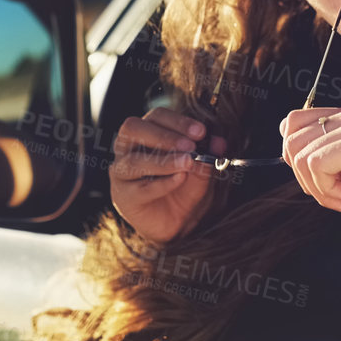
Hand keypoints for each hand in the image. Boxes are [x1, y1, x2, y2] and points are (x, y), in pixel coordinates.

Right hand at [109, 105, 224, 243]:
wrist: (176, 224)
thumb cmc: (184, 189)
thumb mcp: (201, 171)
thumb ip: (207, 157)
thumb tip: (218, 143)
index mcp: (146, 133)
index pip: (156, 117)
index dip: (177, 121)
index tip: (200, 131)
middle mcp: (128, 148)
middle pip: (133, 129)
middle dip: (164, 136)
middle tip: (190, 145)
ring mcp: (121, 172)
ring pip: (134, 160)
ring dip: (164, 160)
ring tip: (187, 163)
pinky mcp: (123, 196)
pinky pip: (139, 188)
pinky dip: (162, 183)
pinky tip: (180, 179)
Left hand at [280, 102, 340, 250]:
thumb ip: (317, 147)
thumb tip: (284, 134)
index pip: (294, 122)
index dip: (298, 160)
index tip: (328, 182)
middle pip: (291, 137)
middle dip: (307, 177)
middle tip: (339, 195)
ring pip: (300, 153)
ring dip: (318, 187)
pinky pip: (315, 164)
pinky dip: (328, 191)